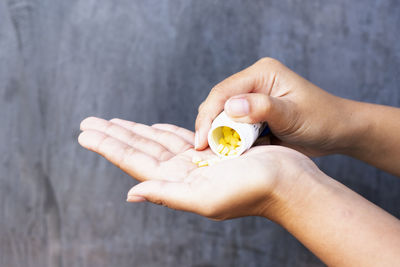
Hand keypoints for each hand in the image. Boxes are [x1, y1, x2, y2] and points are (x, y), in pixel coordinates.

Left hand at [78, 117, 317, 219]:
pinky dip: (164, 131)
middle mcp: (183, 173)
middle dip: (114, 135)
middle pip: (139, 150)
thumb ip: (169, 195)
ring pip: (156, 142)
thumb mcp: (207, 197)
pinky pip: (181, 138)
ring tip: (113, 122)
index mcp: (178, 183)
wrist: (290, 184)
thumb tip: (131, 193)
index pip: (134, 162)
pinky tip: (153, 127)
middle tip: (89, 122)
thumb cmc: (255, 190)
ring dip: (134, 131)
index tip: (85, 133)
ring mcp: (197, 162)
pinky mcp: (212, 151)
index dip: (109, 146)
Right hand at [195, 57, 360, 156]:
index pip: (224, 91)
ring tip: (212, 153)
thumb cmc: (322, 119)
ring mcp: (252, 99)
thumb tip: (230, 107)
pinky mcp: (253, 115)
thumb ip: (263, 108)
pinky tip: (226, 151)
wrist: (337, 132)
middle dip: (209, 125)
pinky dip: (228, 138)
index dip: (208, 115)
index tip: (201, 140)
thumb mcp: (293, 114)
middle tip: (204, 150)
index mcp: (262, 73)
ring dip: (217, 133)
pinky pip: (232, 126)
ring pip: (222, 115)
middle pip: (218, 102)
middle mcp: (253, 82)